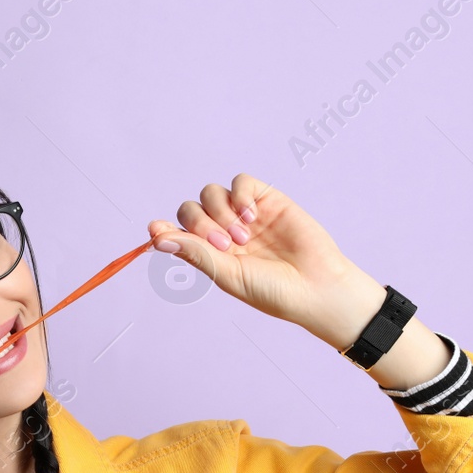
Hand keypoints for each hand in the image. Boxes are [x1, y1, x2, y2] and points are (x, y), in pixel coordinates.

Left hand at [148, 173, 385, 348]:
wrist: (317, 286)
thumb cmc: (273, 290)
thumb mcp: (228, 274)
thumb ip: (194, 252)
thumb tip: (155, 237)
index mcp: (210, 255)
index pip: (176, 233)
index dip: (164, 229)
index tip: (156, 229)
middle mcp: (223, 232)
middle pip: (190, 209)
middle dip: (200, 223)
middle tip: (224, 244)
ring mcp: (244, 215)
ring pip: (211, 193)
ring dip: (221, 212)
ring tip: (244, 237)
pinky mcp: (267, 199)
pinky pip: (241, 182)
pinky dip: (240, 195)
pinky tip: (252, 216)